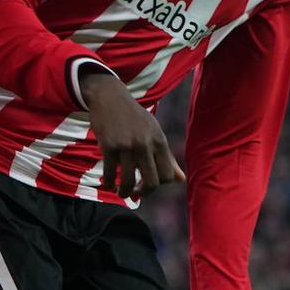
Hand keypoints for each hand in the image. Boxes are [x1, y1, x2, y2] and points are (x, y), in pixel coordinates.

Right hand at [82, 72, 184, 197]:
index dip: (160, 185)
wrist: (110, 97)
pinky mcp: (109, 146)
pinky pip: (110, 173)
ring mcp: (127, 146)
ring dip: (124, 192)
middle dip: (145, 193)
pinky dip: (109, 183)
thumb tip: (181, 180)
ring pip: (129, 181)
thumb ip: (167, 157)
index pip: (168, 175)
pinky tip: (109, 184)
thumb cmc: (134, 117)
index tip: (149, 183)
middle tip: (137, 193)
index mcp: (160, 141)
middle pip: (152, 182)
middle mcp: (146, 144)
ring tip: (121, 193)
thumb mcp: (154, 133)